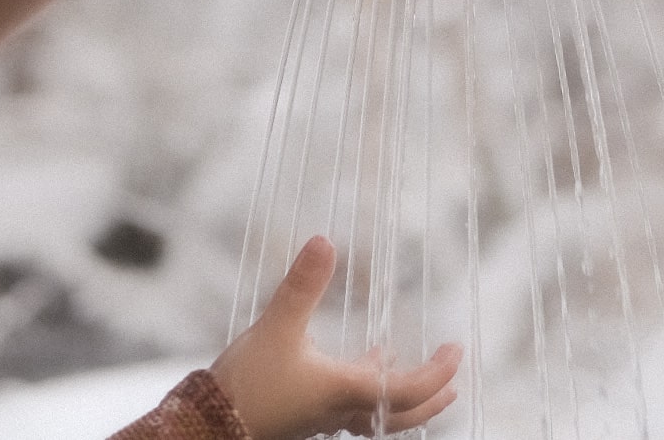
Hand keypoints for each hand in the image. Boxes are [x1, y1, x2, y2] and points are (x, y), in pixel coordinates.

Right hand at [211, 237, 462, 439]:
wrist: (207, 428)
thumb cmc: (247, 386)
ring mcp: (322, 415)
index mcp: (345, 391)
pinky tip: (356, 361)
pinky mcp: (304, 413)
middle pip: (400, 415)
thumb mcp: (277, 327)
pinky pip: (348, 404)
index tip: (456, 351)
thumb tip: (325, 242)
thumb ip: (302, 286)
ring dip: (398, 394)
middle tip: (455, 382)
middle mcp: (340, 409)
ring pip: (374, 413)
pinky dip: (364, 385)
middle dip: (430, 399)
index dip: (437, 372)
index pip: (408, 390)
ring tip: (406, 365)